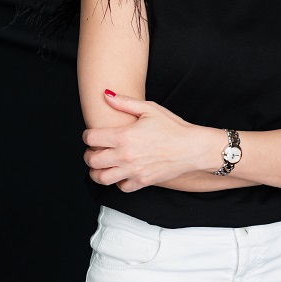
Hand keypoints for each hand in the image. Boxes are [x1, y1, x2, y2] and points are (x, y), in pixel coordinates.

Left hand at [83, 90, 211, 191]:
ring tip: (102, 165)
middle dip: (89, 154)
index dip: (87, 135)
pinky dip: (117, 181)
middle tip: (94, 150)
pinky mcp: (142, 181)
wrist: (192, 147)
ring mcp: (133, 170)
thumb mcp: (149, 108)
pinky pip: (121, 187)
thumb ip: (125, 102)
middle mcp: (125, 155)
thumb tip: (106, 94)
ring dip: (97, 171)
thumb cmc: (173, 126)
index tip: (92, 135)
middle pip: (91, 160)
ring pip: (101, 178)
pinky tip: (121, 173)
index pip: (91, 138)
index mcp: (124, 136)